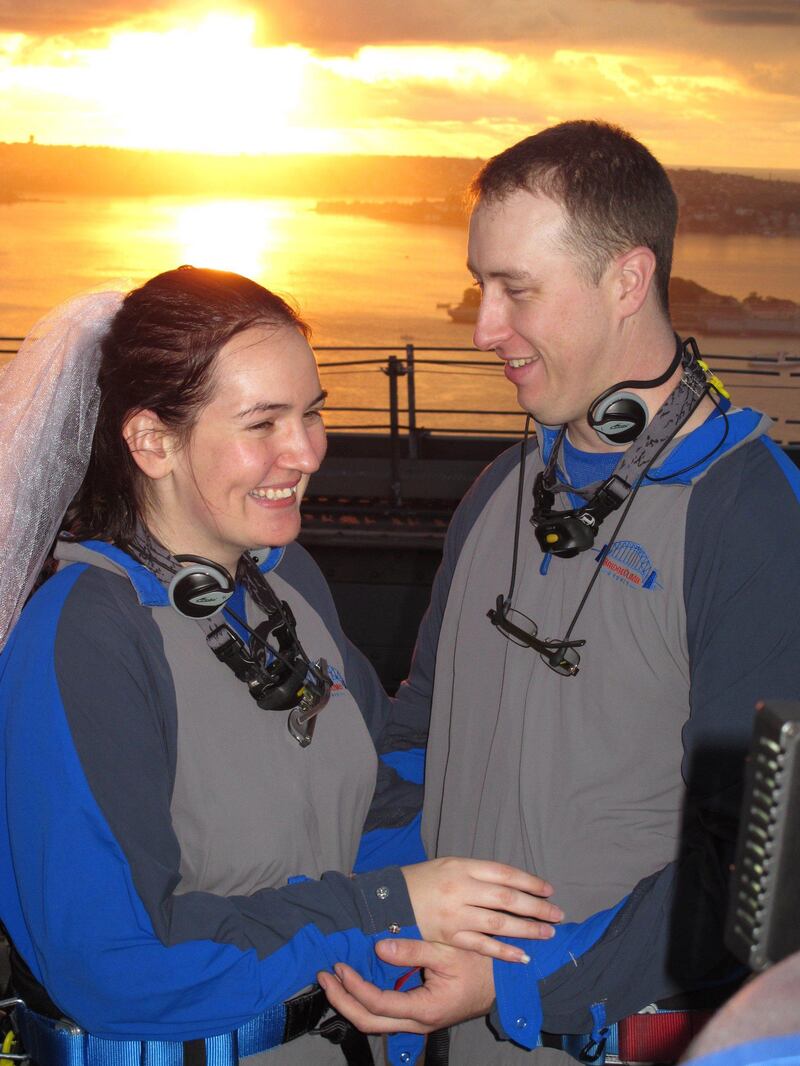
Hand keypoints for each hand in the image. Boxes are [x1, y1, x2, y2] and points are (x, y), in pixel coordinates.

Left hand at [318, 939, 493, 1033]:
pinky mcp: (417, 1014)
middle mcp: (417, 1022)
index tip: (339, 967)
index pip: (377, 1004)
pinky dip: (366, 1000)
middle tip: (324, 977)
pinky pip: (385, 1014)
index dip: (354, 987)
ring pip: (374, 1022)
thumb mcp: (448, 953)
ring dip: (351, 1002)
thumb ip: (413, 951)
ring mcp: (416, 1021)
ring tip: (334, 979)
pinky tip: (357, 982)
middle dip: (342, 1000)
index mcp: (424, 1009)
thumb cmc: (480, 968)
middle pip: (368, 1022)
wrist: (503, 986)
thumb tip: (379, 948)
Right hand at [401, 857, 561, 962]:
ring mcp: (455, 914)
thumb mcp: (448, 865)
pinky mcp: (449, 936)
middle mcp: (461, 888)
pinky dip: (504, 951)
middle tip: (557, 914)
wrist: (388, 900)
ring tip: (547, 934)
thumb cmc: (422, 880)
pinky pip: (482, 946)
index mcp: (462, 866)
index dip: (530, 882)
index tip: (549, 890)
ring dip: (527, 929)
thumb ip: (477, 873)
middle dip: (536, 906)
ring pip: (499, 922)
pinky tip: (522, 956)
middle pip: (507, 897)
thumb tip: (511, 883)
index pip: (504, 873)